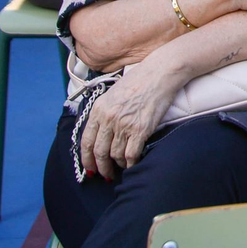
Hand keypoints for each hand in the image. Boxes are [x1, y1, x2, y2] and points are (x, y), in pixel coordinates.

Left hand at [78, 56, 181, 178]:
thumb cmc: (139, 80)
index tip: (89, 167)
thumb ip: (104, 112)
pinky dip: (130, 163)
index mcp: (99, 109)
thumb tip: (101, 133)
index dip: (86, 158)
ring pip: (115, 155)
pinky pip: (131, 155)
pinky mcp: (140, 129)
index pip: (86, 141)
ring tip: (120, 167)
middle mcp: (108, 118)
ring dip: (117, 165)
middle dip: (101, 167)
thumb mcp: (113, 94)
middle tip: (105, 174)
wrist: (160, 72)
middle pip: (99, 152)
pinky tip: (132, 164)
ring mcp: (124, 125)